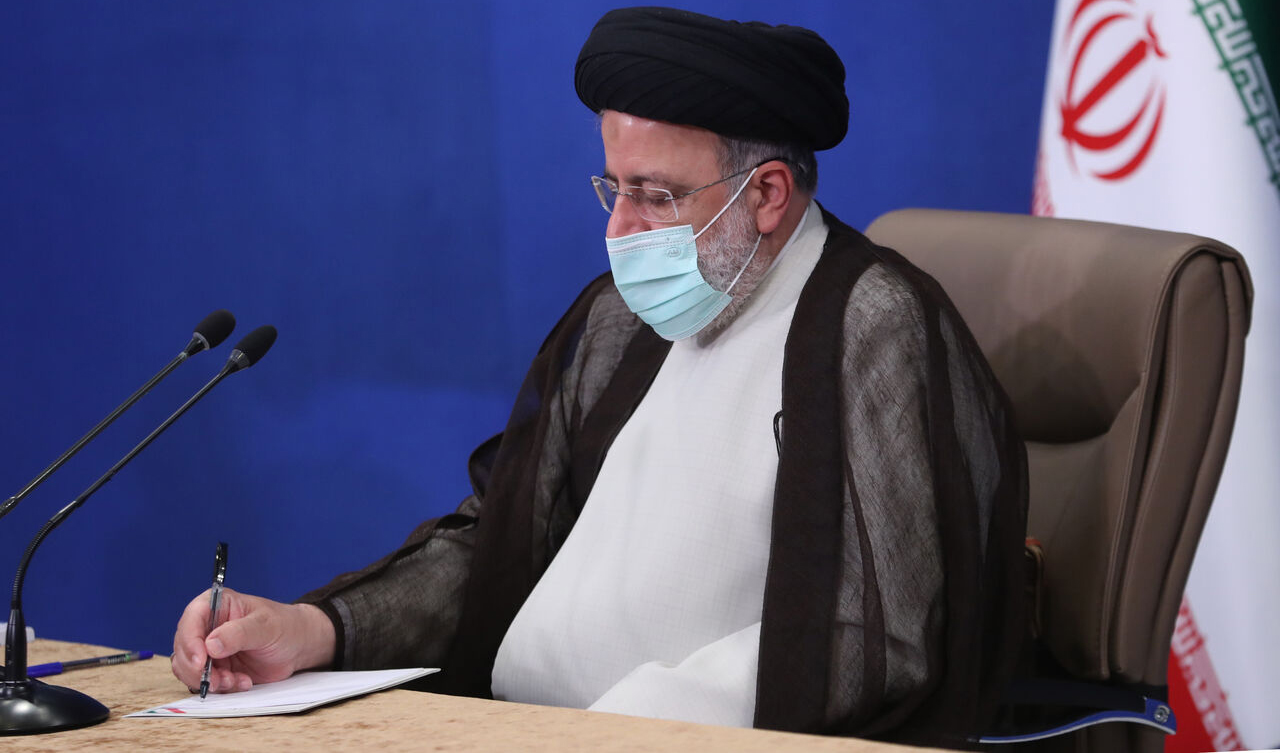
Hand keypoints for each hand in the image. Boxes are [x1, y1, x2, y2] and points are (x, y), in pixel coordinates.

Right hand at [171, 588, 334, 693]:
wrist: (298, 646)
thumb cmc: (284, 626)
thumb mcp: (266, 626)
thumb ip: (239, 633)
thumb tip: (210, 645)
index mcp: (216, 605)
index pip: (191, 620)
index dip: (190, 642)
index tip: (201, 662)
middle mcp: (207, 626)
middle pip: (183, 648)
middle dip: (197, 669)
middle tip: (218, 680)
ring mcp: (209, 648)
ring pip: (189, 668)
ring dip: (209, 680)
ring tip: (235, 681)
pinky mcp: (216, 667)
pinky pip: (205, 681)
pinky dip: (220, 687)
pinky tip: (242, 682)